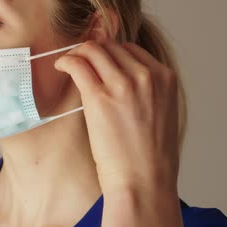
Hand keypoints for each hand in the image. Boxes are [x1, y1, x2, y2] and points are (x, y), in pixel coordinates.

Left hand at [54, 40, 179, 194]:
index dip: (110, 54)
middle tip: (78, 62)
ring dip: (76, 54)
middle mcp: (146, 76)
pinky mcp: (99, 96)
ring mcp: (123, 84)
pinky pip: (78, 64)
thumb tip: (121, 79)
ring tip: (67, 65)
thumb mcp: (161, 113)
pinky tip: (60, 67)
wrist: (144, 180)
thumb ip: (147, 91)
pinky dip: (66, 61)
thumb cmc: (150, 155)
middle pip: (110, 47)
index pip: (130, 49)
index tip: (97, 63)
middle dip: (91, 51)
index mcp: (165, 78)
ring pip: (92, 49)